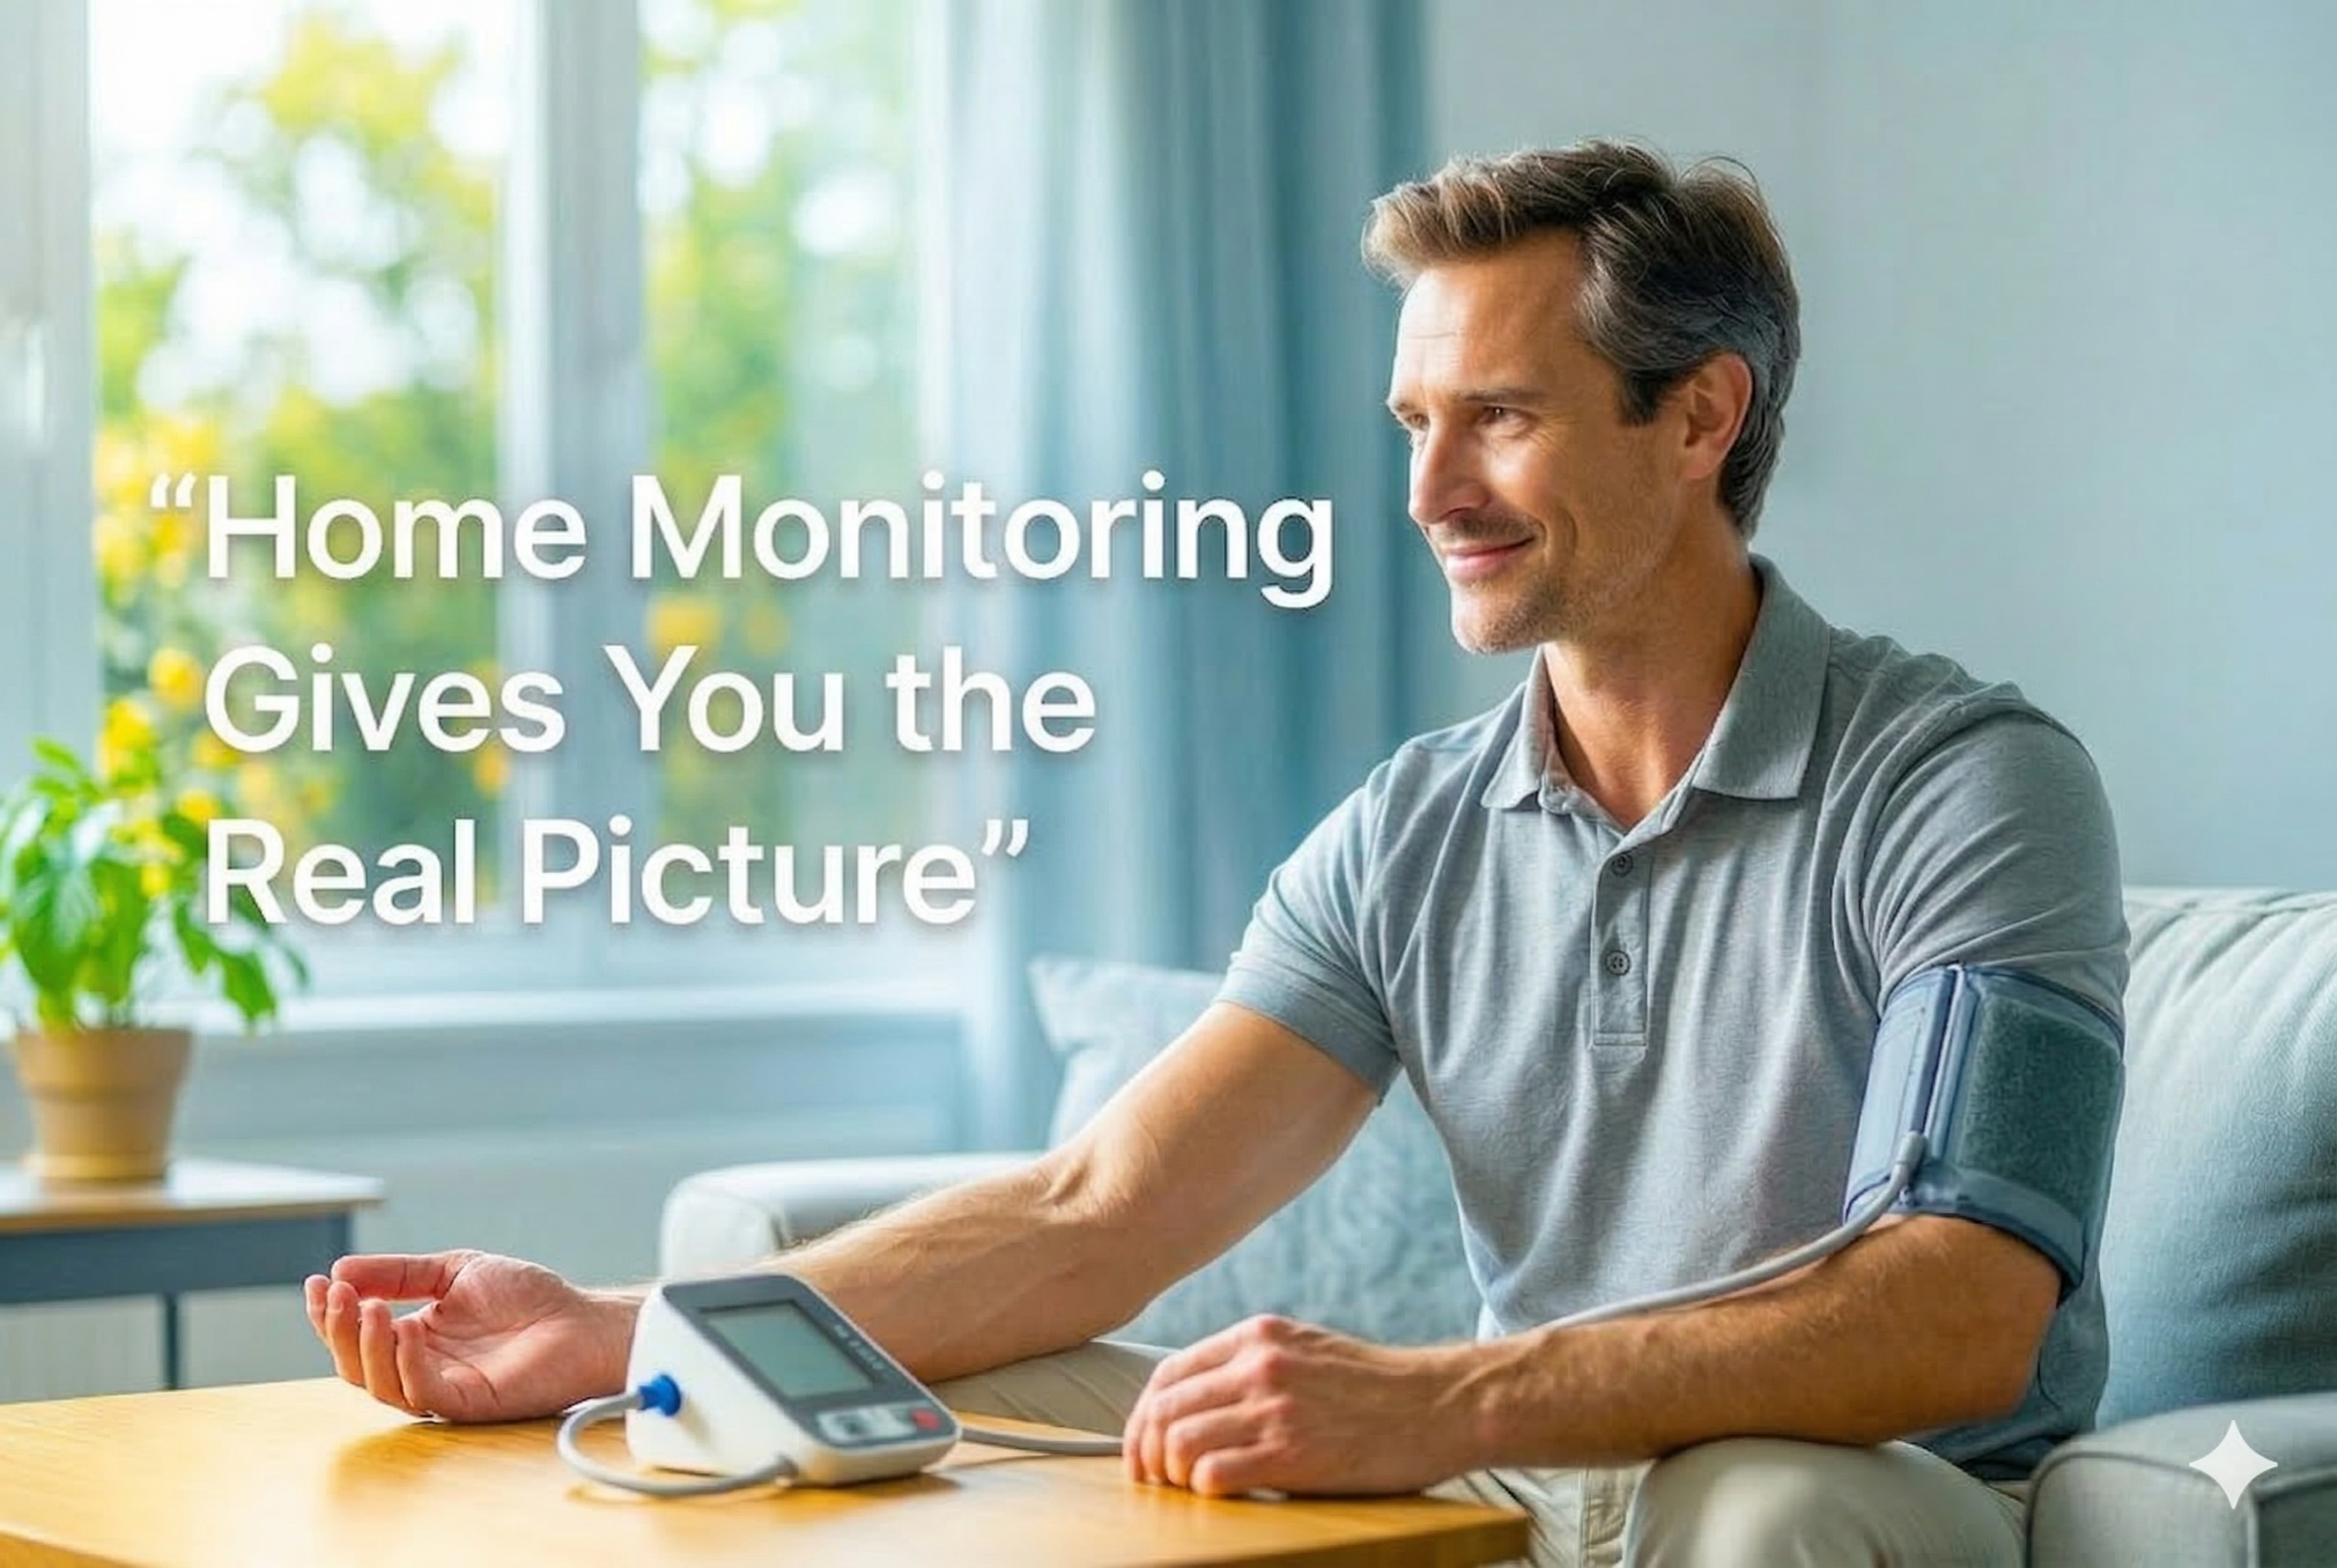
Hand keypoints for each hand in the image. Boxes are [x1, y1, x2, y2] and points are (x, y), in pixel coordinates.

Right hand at [303, 1250, 636, 1421]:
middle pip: (356, 1364)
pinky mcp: (469, 1403)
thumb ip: (401, 1273)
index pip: (354, 1334)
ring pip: (381, 1383)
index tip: (318, 1282)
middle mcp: (421, 1367)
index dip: (329, 1313)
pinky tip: (407, 1330)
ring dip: (364, 1347)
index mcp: (414, 1338)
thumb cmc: (529, 1297)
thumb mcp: (454, 1271)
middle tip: (336, 1295)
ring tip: (370, 1307)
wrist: (582, 1320)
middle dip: (337, 1330)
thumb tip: (340, 1269)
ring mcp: (442, 1388)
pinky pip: (424, 1394)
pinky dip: (407, 1364)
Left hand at [1122, 1315, 1479, 1496]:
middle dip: (1145, 1452)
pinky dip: (1203, 1491)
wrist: (1439, 1404)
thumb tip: (1201, 1403)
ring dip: (1172, 1475)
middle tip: (1151, 1480)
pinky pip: (1214, 1475)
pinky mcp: (1292, 1453)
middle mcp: (1259, 1366)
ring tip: (1187, 1490)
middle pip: (1164, 1409)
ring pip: (1179, 1443)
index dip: (1143, 1416)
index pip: (1168, 1374)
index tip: (1143, 1446)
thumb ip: (1254, 1366)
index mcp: (1258, 1337)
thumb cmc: (1376, 1388)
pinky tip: (1218, 1495)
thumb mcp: (1305, 1351)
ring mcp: (1274, 1408)